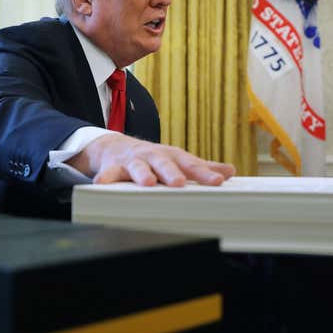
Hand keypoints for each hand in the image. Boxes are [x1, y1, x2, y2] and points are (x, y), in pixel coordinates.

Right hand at [66, 133, 235, 186]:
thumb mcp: (177, 160)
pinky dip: (105, 179)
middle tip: (179, 183)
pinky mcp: (113, 167)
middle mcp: (154, 156)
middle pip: (164, 163)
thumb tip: (230, 171)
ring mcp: (133, 161)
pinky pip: (108, 174)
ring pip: (138, 167)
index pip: (191, 164)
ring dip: (142, 174)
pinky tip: (102, 185)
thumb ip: (202, 167)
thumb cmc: (153, 158)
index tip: (218, 181)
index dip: (204, 173)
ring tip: (147, 183)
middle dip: (171, 172)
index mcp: (172, 156)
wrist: (116, 147)